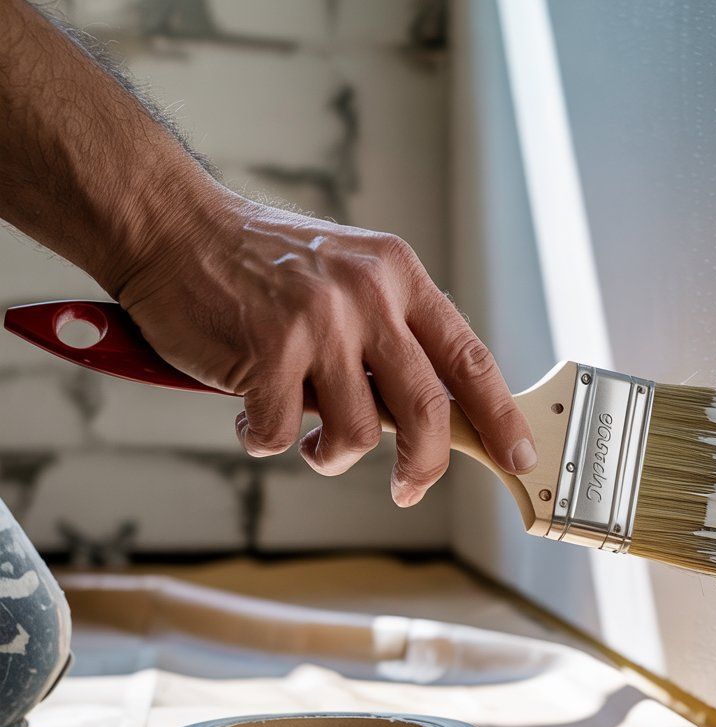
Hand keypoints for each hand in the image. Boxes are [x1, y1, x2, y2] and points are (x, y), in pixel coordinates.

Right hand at [115, 189, 536, 506]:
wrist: (175, 225)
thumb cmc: (262, 263)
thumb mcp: (350, 276)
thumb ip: (392, 335)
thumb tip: (432, 414)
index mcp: (399, 277)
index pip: (469, 358)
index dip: (499, 416)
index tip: (517, 454)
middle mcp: (368, 297)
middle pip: (427, 410)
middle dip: (425, 465)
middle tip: (410, 488)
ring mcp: (318, 324)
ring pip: (356, 433)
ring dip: (329, 454)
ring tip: (306, 437)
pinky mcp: (266, 352)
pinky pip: (283, 435)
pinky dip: (266, 439)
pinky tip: (251, 411)